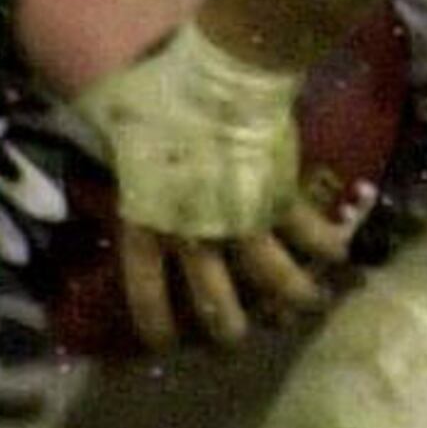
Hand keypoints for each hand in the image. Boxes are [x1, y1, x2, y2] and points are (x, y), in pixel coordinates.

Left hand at [84, 18, 351, 350]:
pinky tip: (340, 255)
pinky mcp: (284, 204)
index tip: (164, 346)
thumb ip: (108, 139)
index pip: (146, 295)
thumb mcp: (115, 125)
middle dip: (228, 333)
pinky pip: (312, 238)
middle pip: (216, 307)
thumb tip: (86, 120)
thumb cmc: (158, 96)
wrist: (219, 81)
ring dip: (292, 302)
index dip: (157, 327)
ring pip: (275, 285)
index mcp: (148, 227)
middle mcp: (196, 240)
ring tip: (304, 309)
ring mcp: (244, 226)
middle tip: (235, 342)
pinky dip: (329, 248)